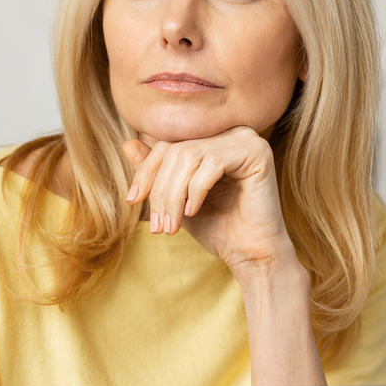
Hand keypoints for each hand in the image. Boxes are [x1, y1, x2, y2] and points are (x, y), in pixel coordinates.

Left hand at [123, 126, 295, 273]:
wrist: (250, 254)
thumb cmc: (217, 227)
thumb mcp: (176, 198)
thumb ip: (156, 171)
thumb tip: (127, 144)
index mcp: (214, 137)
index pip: (168, 143)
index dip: (146, 171)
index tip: (132, 200)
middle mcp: (231, 132)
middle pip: (177, 149)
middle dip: (160, 189)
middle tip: (158, 225)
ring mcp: (246, 138)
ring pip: (190, 156)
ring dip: (173, 195)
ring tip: (171, 225)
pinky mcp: (258, 152)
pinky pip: (212, 163)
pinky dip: (196, 191)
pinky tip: (194, 212)